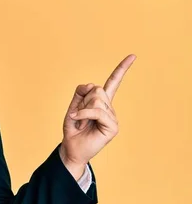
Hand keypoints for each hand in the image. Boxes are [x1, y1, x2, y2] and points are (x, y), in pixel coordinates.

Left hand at [60, 54, 136, 176]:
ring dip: (82, 109)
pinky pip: (96, 111)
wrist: (71, 148)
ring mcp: (112, 117)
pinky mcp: (113, 126)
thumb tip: (91, 84)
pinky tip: (78, 121)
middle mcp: (109, 108)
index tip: (133, 56)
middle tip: (78, 115)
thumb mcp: (73, 106)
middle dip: (82, 100)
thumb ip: (80, 93)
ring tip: (80, 122)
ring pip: (96, 100)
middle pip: (96, 90)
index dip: (121, 69)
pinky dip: (83, 114)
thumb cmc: (73, 128)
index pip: (113, 82)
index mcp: (101, 102)